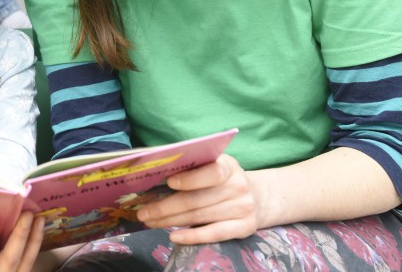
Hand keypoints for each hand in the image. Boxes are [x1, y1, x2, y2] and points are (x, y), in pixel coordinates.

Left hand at [135, 154, 260, 244]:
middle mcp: (239, 186)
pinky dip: (191, 236)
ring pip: (199, 217)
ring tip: (150, 221)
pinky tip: (173, 236)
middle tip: (143, 211)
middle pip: (196, 200)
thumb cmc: (222, 180)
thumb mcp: (212, 166)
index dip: (190, 178)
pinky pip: (213, 234)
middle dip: (165, 206)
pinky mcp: (245, 228)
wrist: (257, 197)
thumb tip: (156, 175)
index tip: (169, 182)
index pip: (212, 172)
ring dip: (170, 221)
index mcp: (229, 166)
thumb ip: (191, 168)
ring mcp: (243, 208)